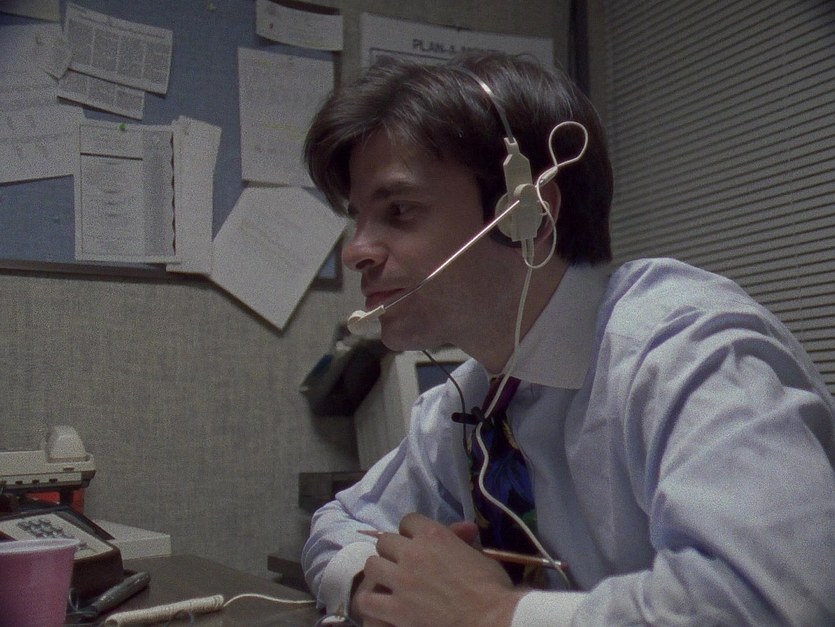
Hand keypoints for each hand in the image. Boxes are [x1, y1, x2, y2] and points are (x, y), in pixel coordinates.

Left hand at [351, 513, 524, 626]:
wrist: (490, 620)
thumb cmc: (492, 589)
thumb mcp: (478, 556)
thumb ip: (462, 541)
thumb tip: (464, 529)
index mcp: (434, 535)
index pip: (408, 520)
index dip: (410, 532)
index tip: (415, 543)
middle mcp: (412, 552)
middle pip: (384, 541)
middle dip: (392, 551)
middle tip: (400, 564)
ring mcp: (401, 580)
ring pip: (371, 566)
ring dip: (379, 573)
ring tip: (387, 583)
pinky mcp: (395, 609)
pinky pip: (366, 600)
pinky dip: (370, 603)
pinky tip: (379, 606)